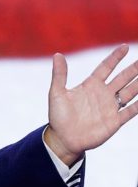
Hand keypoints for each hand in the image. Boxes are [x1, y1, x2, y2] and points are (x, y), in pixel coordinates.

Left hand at [45, 44, 137, 164]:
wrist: (63, 139)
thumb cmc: (58, 116)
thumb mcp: (57, 93)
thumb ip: (59, 75)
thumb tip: (57, 55)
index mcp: (90, 85)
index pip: (106, 68)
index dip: (115, 57)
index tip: (125, 47)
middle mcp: (103, 94)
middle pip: (123, 77)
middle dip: (134, 69)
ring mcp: (110, 107)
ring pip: (130, 91)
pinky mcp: (114, 121)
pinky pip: (131, 111)